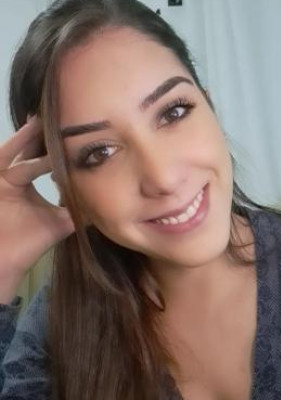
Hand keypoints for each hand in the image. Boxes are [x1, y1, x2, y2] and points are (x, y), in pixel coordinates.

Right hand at [0, 116, 73, 302]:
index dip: (59, 151)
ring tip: (48, 118)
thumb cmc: (30, 243)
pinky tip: (32, 127)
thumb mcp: (61, 222)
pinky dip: (18, 144)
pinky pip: (6, 158)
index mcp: (27, 188)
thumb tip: (108, 205)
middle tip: (61, 117)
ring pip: (18, 152)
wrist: (5, 261)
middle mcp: (14, 180)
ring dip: (33, 136)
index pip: (44, 163)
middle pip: (30, 152)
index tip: (77, 137)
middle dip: (44, 137)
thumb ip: (80, 210)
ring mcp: (2, 179)